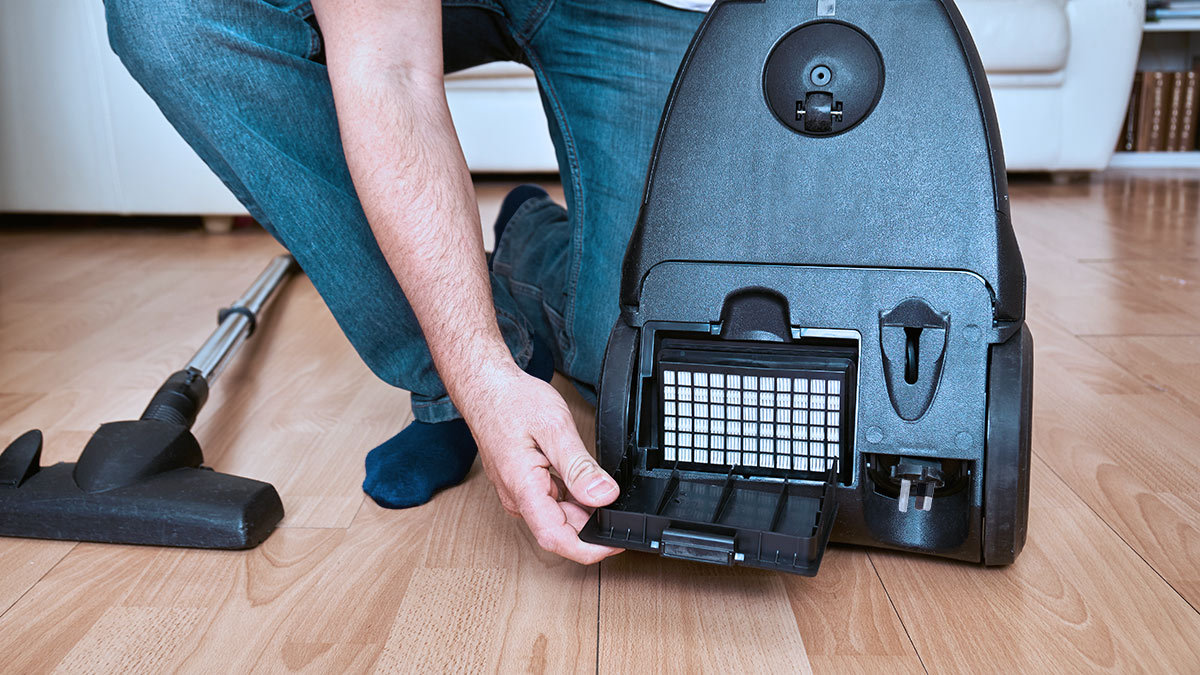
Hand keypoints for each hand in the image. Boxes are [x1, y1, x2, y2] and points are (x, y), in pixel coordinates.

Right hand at [458, 364, 623, 563]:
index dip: (589, 549)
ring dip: (583, 510)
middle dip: (592, 525)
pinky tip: (582, 480)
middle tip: (619, 505)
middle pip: (561, 530)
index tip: (615, 544)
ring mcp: (518, 494)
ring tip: (599, 484)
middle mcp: (518, 498)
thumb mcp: (554, 428)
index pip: (556, 539)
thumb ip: (580, 467)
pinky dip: (573, 498)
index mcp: (523, 489)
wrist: (485, 388)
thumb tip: (605, 496)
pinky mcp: (523, 487)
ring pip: (558, 517)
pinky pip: (551, 503)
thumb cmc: (511, 402)